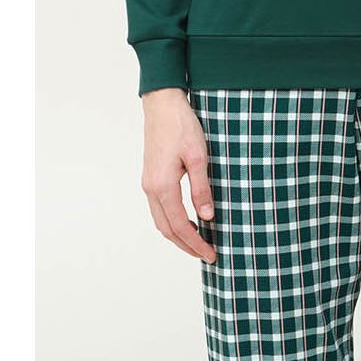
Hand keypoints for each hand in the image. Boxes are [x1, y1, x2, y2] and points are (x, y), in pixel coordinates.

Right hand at [140, 88, 217, 262]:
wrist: (162, 105)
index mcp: (163, 186)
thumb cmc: (181, 126)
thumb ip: (201, 189)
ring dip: (179, 235)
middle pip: (167, 229)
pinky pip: (160, 209)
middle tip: (207, 255)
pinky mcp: (151, 178)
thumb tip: (207, 217)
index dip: (196, 243)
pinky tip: (188, 221)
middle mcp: (151, 189)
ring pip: (161, 221)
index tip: (211, 254)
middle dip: (187, 246)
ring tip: (199, 243)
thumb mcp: (198, 157)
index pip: (180, 225)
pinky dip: (173, 222)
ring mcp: (148, 184)